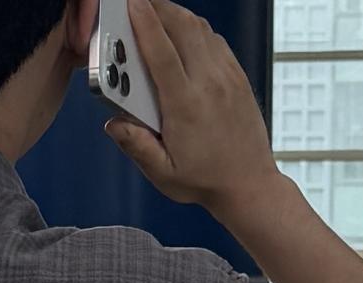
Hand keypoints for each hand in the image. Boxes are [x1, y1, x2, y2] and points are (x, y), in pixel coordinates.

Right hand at [103, 0, 279, 214]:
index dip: (143, 22)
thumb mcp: (163, 173)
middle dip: (157, 7)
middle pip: (181, 27)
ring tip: (156, 12)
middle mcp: (208, 83)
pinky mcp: (237, 75)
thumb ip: (136, 146)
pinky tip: (181, 34)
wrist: (249, 184)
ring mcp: (227, 75)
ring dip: (175, 14)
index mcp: (185, 105)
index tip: (130, 4)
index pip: (161, 52)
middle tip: (138, 3)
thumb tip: (113, 122)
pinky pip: (214, 39)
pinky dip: (194, 28)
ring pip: (199, 27)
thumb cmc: (205, 180)